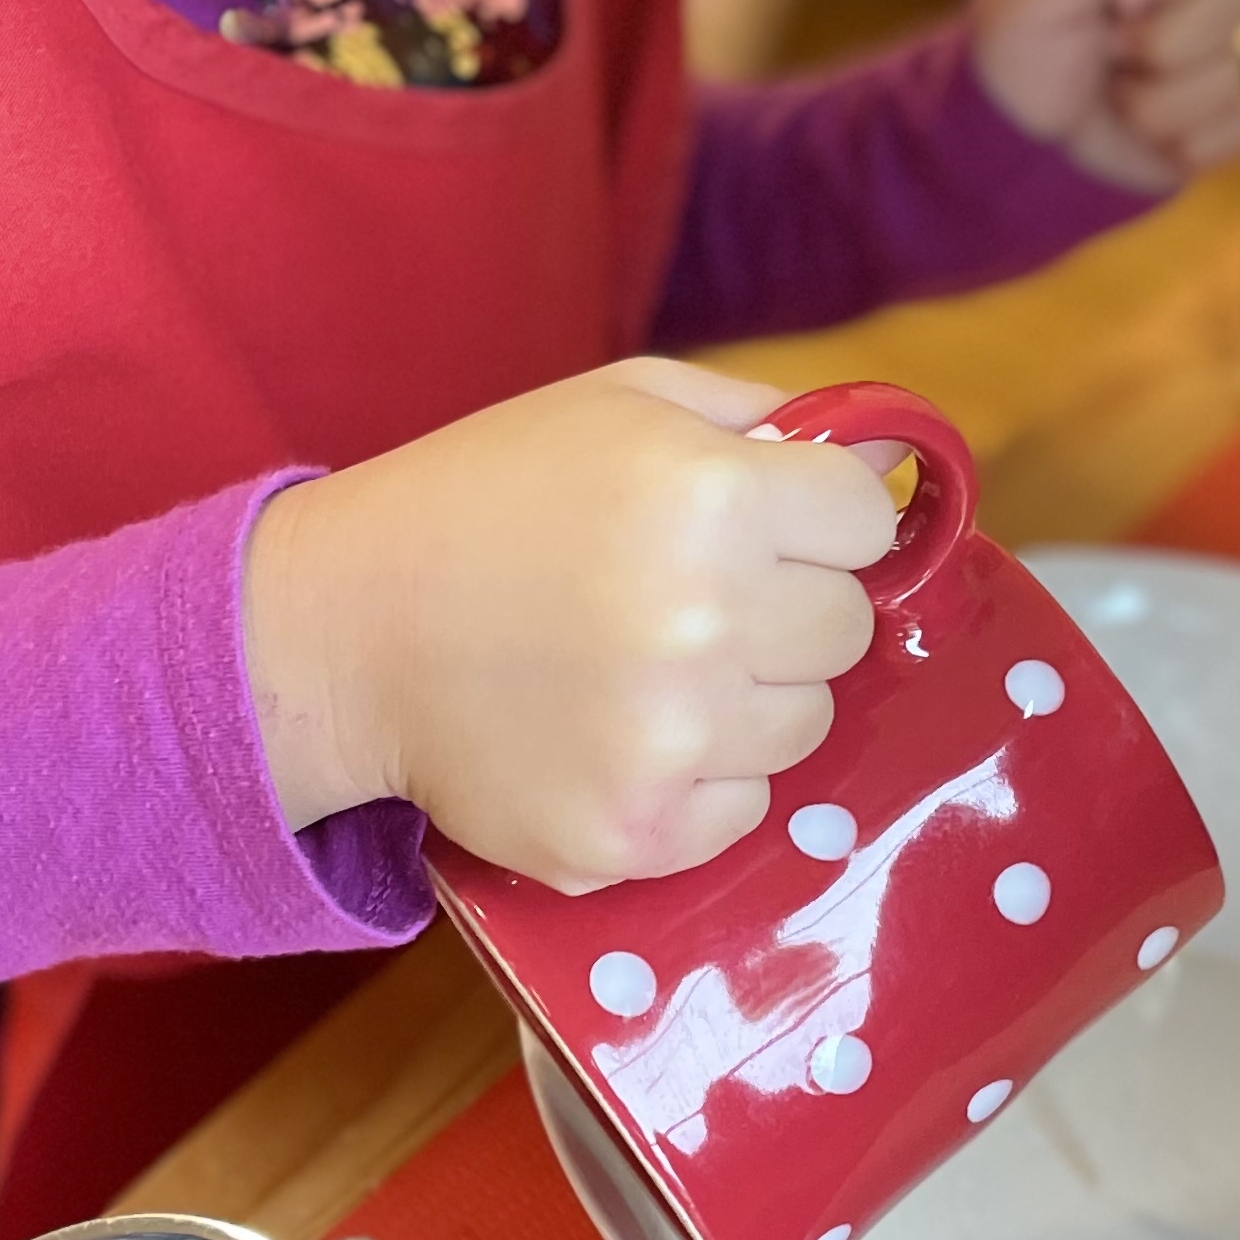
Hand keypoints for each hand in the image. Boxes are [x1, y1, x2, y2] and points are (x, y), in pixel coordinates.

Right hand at [241, 361, 897, 885]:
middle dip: (788, 606)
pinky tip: (618, 731)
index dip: (819, 519)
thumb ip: (767, 419)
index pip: (867, 522)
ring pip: (804, 724)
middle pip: (847, 628)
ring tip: (643, 666)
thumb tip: (892, 461)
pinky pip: (741, 808)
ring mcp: (670, 742)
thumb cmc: (489, 498)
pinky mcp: (634, 836)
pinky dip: (698, 780)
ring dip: (747, 698)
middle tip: (688, 597)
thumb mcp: (621, 403)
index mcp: (710, 496)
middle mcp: (704, 621)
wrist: (346, 629)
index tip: (764, 524)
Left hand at [966, 0, 1239, 196]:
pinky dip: (1179, 144)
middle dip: (1156, 39)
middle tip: (1106, 51)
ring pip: (1225, 75)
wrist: (1012, 142)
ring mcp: (1215, 59)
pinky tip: (1141, 136)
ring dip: (1150, 103)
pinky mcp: (1221, 120)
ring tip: (1112, 97)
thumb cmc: (1020, 55)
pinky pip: (1237, 129)